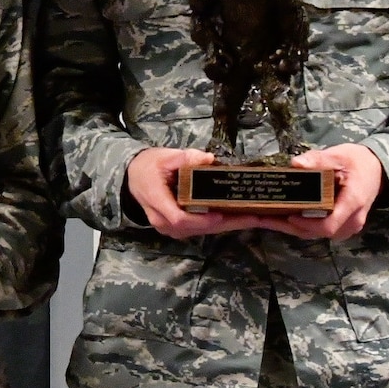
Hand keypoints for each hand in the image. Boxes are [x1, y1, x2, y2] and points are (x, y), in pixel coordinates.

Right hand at [125, 146, 282, 238]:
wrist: (133, 178)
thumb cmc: (147, 166)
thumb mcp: (163, 157)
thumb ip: (184, 157)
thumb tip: (207, 158)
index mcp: (157, 203)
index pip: (180, 218)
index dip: (202, 219)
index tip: (220, 214)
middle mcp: (165, 222)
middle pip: (198, 228)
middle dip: (228, 223)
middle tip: (255, 217)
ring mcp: (172, 228)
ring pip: (203, 230)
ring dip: (229, 224)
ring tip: (256, 217)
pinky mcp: (180, 228)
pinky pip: (202, 228)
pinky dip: (221, 222)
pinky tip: (241, 216)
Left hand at [269, 144, 385, 241]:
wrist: (377, 169)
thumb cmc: (358, 161)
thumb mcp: (339, 155)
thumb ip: (318, 159)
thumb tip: (296, 163)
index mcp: (352, 203)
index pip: (329, 225)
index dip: (307, 224)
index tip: (289, 215)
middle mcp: (351, 221)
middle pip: (317, 232)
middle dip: (287, 227)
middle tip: (257, 218)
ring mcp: (347, 226)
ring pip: (316, 234)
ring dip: (290, 228)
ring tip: (261, 218)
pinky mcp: (340, 226)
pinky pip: (318, 230)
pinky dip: (299, 225)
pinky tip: (278, 217)